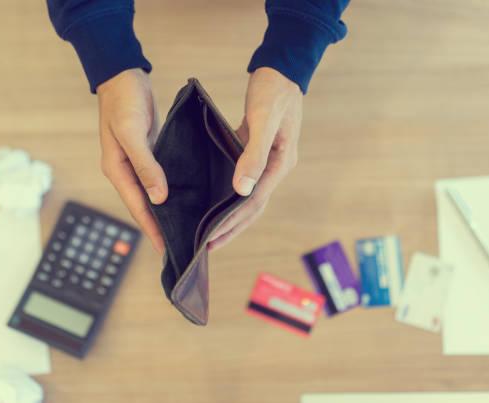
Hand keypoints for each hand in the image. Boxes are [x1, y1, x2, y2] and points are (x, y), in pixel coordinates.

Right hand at [97, 69, 167, 252]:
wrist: (122, 77)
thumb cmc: (124, 103)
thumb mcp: (132, 133)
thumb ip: (145, 166)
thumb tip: (158, 198)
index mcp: (117, 170)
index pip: (138, 208)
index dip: (152, 230)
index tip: (166, 250)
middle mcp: (126, 171)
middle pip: (144, 206)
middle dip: (159, 227)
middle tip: (179, 247)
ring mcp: (136, 163)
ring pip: (152, 195)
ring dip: (164, 212)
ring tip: (183, 229)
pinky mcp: (148, 154)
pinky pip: (158, 179)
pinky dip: (168, 192)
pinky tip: (182, 199)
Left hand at [208, 67, 302, 250]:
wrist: (281, 69)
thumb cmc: (272, 91)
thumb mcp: (263, 120)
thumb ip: (253, 155)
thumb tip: (242, 190)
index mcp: (280, 164)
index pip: (253, 202)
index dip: (232, 222)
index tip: (212, 238)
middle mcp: (276, 167)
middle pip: (253, 207)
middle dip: (231, 228)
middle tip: (208, 246)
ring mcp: (268, 161)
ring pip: (249, 196)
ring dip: (231, 215)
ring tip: (210, 231)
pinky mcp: (257, 152)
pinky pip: (244, 180)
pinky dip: (230, 194)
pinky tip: (214, 199)